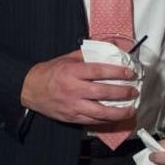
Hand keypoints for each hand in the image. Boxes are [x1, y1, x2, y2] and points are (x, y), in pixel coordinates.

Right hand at [20, 50, 137, 124]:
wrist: (30, 89)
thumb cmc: (50, 72)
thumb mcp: (68, 58)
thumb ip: (89, 53)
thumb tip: (112, 44)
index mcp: (72, 71)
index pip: (99, 71)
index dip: (117, 72)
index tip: (130, 73)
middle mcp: (73, 89)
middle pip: (103, 92)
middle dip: (122, 92)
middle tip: (133, 91)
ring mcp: (73, 105)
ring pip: (101, 111)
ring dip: (119, 112)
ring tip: (130, 109)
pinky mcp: (72, 117)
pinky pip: (93, 120)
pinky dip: (107, 120)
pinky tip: (116, 117)